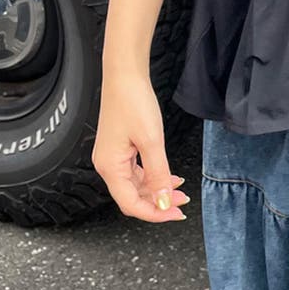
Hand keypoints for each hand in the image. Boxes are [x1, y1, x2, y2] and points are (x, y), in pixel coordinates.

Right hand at [92, 71, 188, 221]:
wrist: (124, 75)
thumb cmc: (133, 101)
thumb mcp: (152, 140)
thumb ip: (158, 174)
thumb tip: (163, 202)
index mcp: (110, 167)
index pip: (131, 204)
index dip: (154, 213)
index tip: (175, 214)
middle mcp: (107, 165)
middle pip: (132, 197)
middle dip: (158, 204)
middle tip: (181, 205)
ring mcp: (112, 156)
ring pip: (135, 185)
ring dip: (157, 191)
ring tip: (179, 192)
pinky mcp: (119, 148)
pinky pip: (135, 172)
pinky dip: (152, 177)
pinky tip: (167, 176)